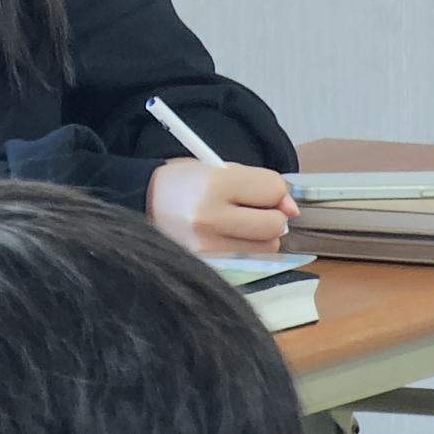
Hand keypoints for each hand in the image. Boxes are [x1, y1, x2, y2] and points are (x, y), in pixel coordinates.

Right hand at [147, 158, 298, 253]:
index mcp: (212, 184)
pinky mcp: (207, 265)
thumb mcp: (216, 168)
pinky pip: (249, 260)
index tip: (263, 190)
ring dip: (260, 235)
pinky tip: (226, 237)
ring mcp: (207, 247)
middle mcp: (209, 218)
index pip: (272, 190)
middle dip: (271, 215)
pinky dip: (246, 249)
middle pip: (274, 225)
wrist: (141, 202)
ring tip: (235, 223)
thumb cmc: (184, 182)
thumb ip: (257, 183)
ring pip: (267, 247)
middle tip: (252, 208)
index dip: (275, 190)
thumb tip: (292, 209)